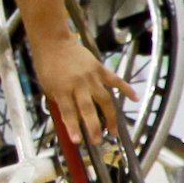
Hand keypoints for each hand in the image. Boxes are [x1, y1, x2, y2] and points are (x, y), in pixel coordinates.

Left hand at [27, 25, 134, 150]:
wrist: (54, 41)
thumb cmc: (48, 65)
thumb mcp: (47, 87)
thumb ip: (60, 102)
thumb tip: (71, 119)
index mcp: (62, 89)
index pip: (68, 112)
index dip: (73, 127)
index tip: (77, 141)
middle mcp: (78, 84)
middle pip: (88, 109)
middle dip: (93, 127)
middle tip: (98, 141)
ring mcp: (91, 76)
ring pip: (104, 99)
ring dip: (110, 117)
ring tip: (113, 131)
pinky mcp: (100, 69)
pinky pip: (115, 80)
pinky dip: (126, 89)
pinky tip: (135, 98)